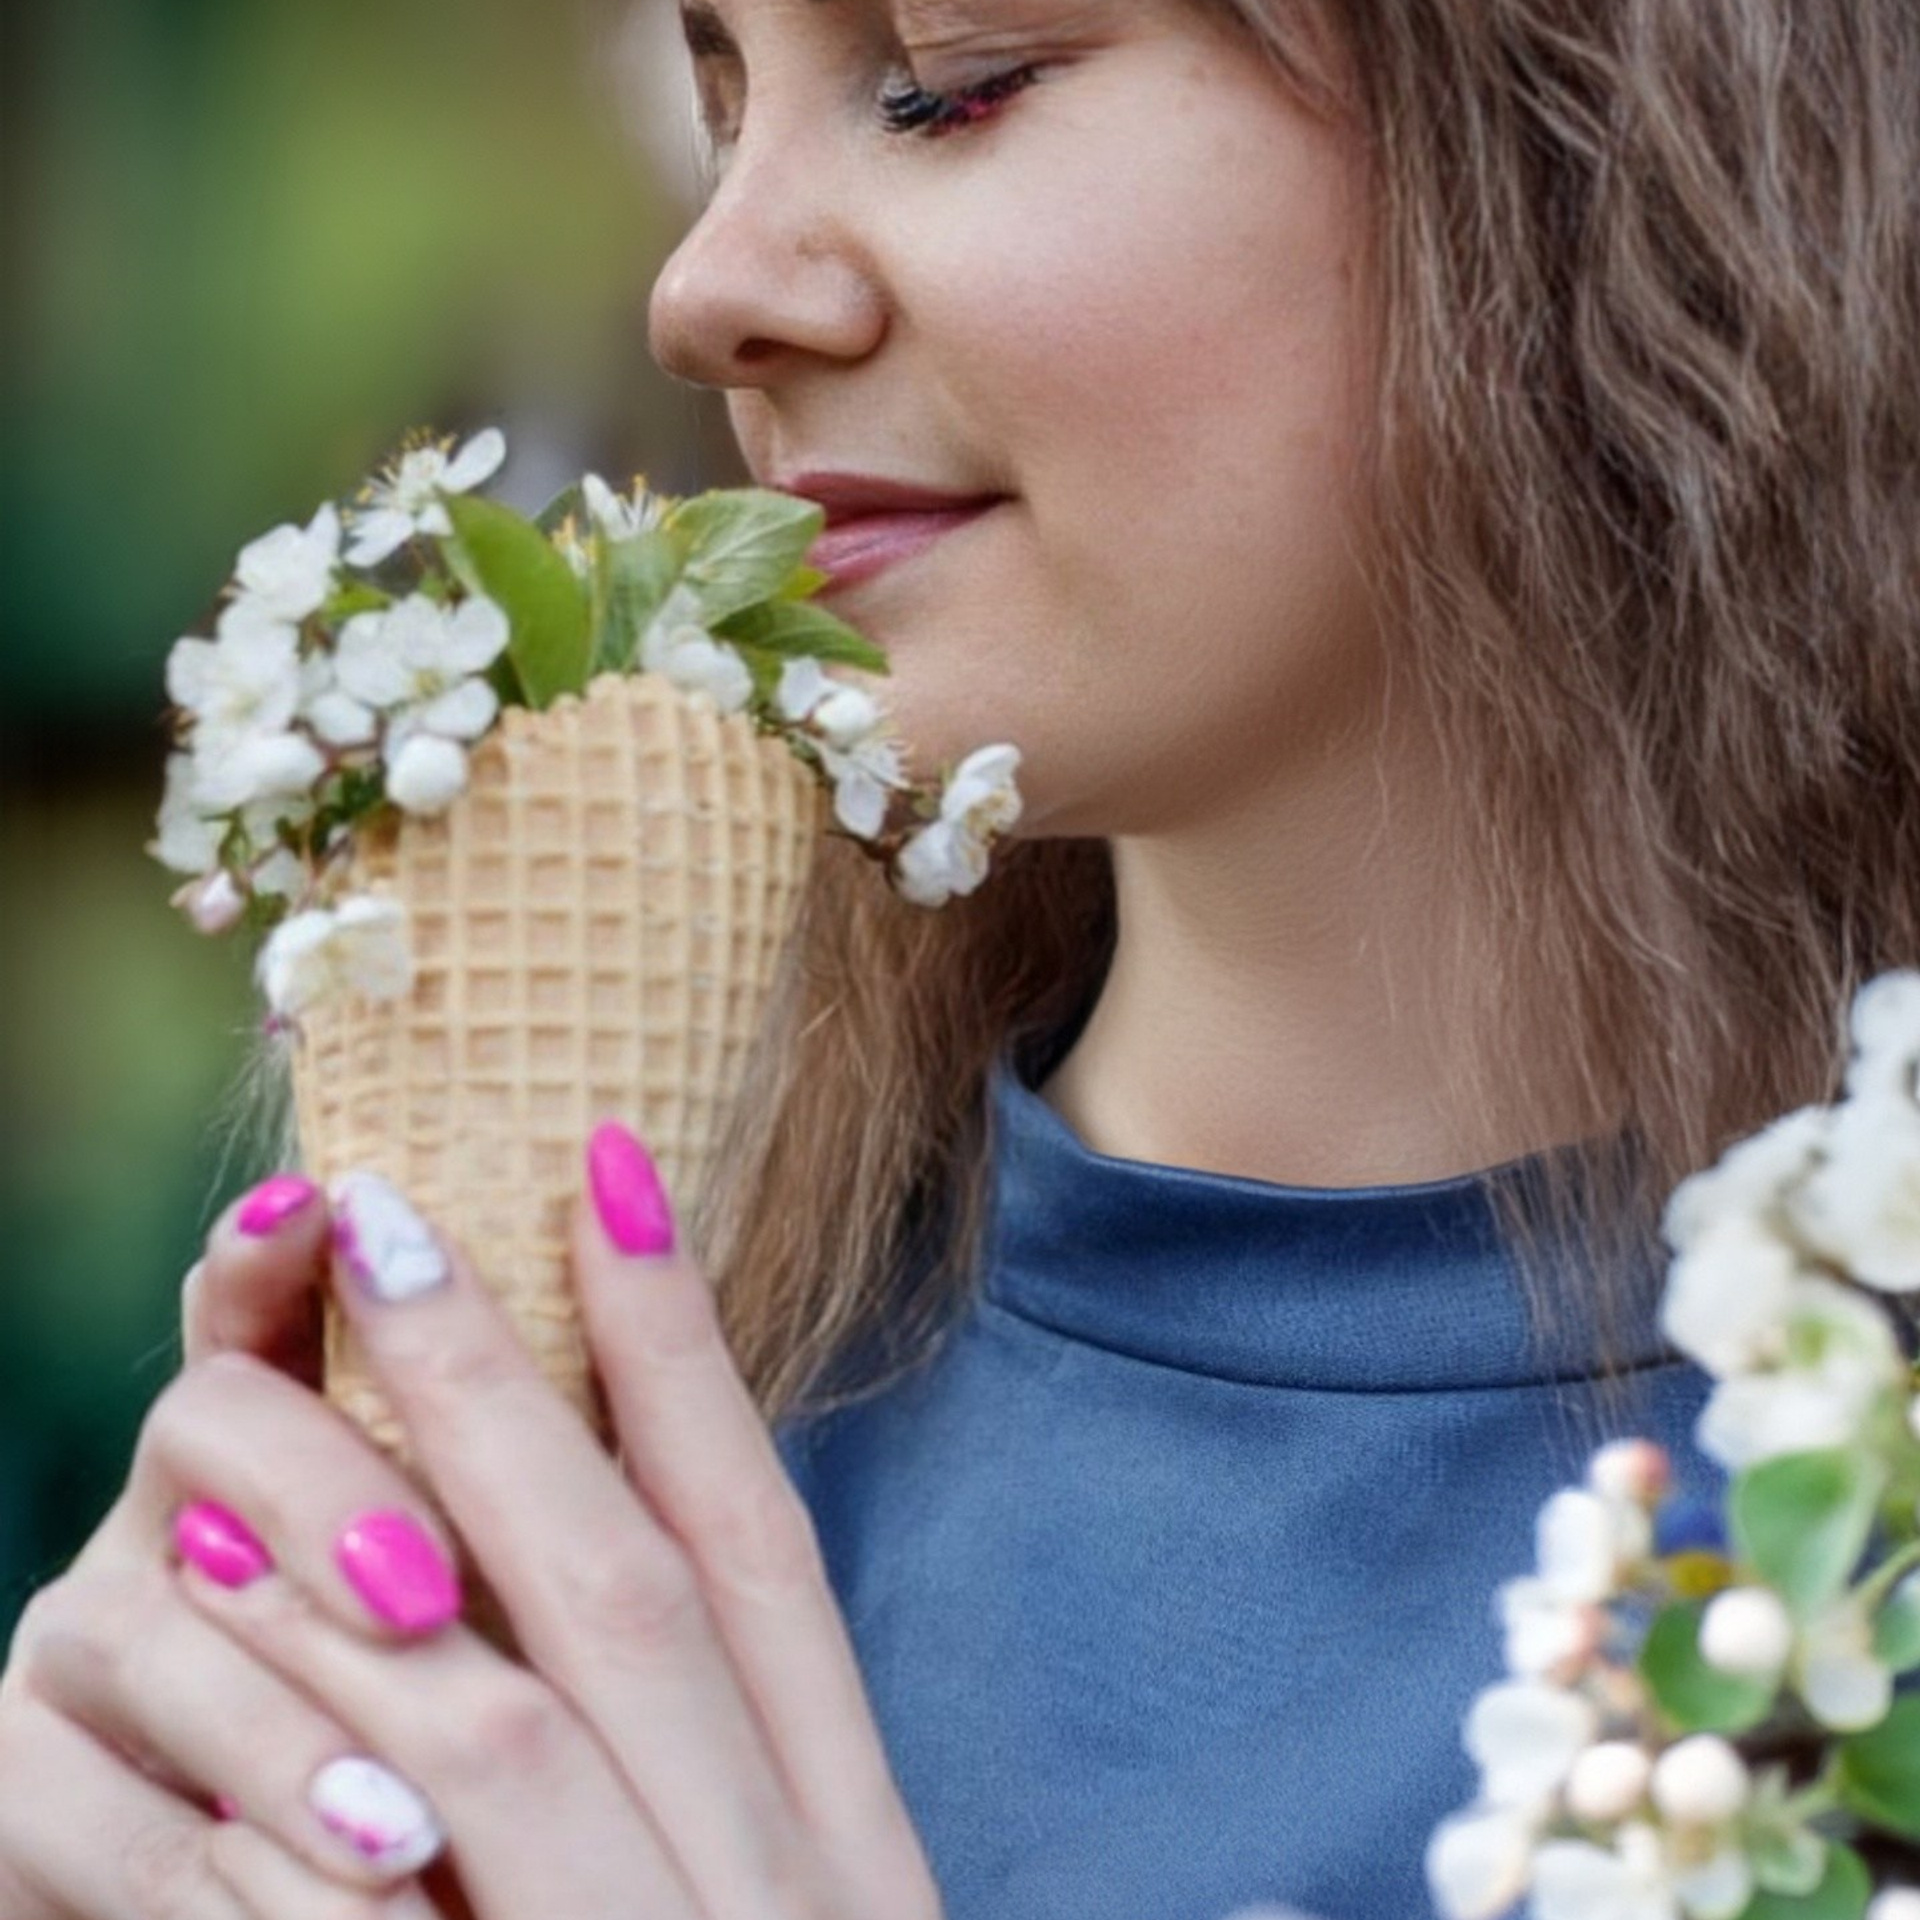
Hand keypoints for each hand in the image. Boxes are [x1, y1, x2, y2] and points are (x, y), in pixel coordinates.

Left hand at [5, 1128, 945, 1919]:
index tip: (611, 1173)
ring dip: (370, 1564)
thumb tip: (1250, 1844)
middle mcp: (773, 1909)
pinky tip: (175, 1657)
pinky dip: (259, 1807)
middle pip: (621, 1601)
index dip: (694, 1362)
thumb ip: (891, 1866)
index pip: (768, 1559)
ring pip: (495, 1747)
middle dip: (504, 1397)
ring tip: (237, 1416)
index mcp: (861, 1867)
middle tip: (388, 1212)